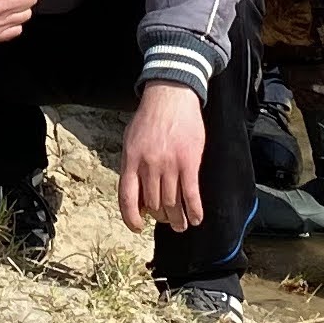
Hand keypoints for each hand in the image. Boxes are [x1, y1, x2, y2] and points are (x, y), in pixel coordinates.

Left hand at [119, 82, 207, 233]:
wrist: (171, 95)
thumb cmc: (150, 117)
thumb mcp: (131, 140)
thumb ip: (131, 165)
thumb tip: (135, 193)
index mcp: (131, 160)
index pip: (127, 198)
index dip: (131, 218)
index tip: (137, 227)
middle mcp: (148, 166)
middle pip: (153, 204)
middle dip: (159, 217)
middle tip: (166, 220)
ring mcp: (169, 165)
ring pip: (172, 203)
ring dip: (177, 218)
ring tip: (181, 224)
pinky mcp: (189, 162)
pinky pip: (191, 194)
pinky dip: (193, 210)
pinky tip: (196, 219)